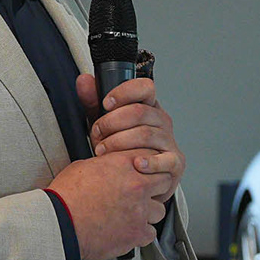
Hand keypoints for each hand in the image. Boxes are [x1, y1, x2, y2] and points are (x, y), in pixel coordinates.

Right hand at [47, 151, 169, 259]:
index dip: (149, 167)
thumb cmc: (66, 196)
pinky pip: (151, 234)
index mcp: (124, 165)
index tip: (145, 173)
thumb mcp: (83, 167)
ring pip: (159, 211)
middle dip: (154, 188)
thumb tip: (108, 166)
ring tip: (131, 215)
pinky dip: (141, 234)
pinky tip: (128, 231)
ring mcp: (140, 211)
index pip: (152, 158)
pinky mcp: (137, 233)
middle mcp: (137, 186)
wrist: (60, 221)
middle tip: (142, 194)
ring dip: (148, 213)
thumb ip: (105, 165)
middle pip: (164, 182)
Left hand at [78, 74, 184, 201]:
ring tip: (103, 151)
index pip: (145, 88)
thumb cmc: (121, 149)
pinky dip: (149, 162)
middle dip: (112, 122)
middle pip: (140, 112)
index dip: (125, 92)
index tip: (106, 104)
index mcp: (149, 107)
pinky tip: (136, 164)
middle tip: (97, 134)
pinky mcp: (175, 163)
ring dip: (120, 142)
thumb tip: (84, 80)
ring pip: (146, 134)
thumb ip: (93, 102)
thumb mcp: (105, 124)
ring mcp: (170, 142)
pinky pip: (165, 160)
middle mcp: (162, 121)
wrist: (134, 179)